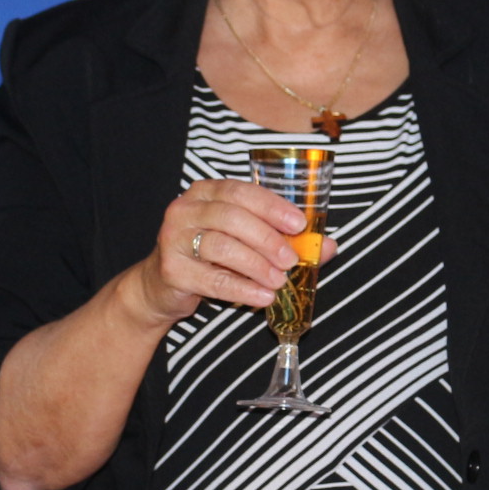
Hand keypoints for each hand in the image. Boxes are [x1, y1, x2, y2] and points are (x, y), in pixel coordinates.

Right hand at [134, 179, 312, 324]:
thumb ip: (283, 239)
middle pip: (232, 217)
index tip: (299, 224)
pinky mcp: (171, 270)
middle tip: (291, 259)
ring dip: (257, 265)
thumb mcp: (244, 242)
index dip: (272, 207)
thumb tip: (326, 246)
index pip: (241, 191)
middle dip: (267, 239)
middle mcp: (185, 209)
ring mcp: (173, 238)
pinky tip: (262, 297)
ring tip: (279, 281)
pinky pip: (213, 279)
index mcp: (205, 192)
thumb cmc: (208, 257)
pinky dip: (242, 289)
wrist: (161, 287)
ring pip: (222, 246)